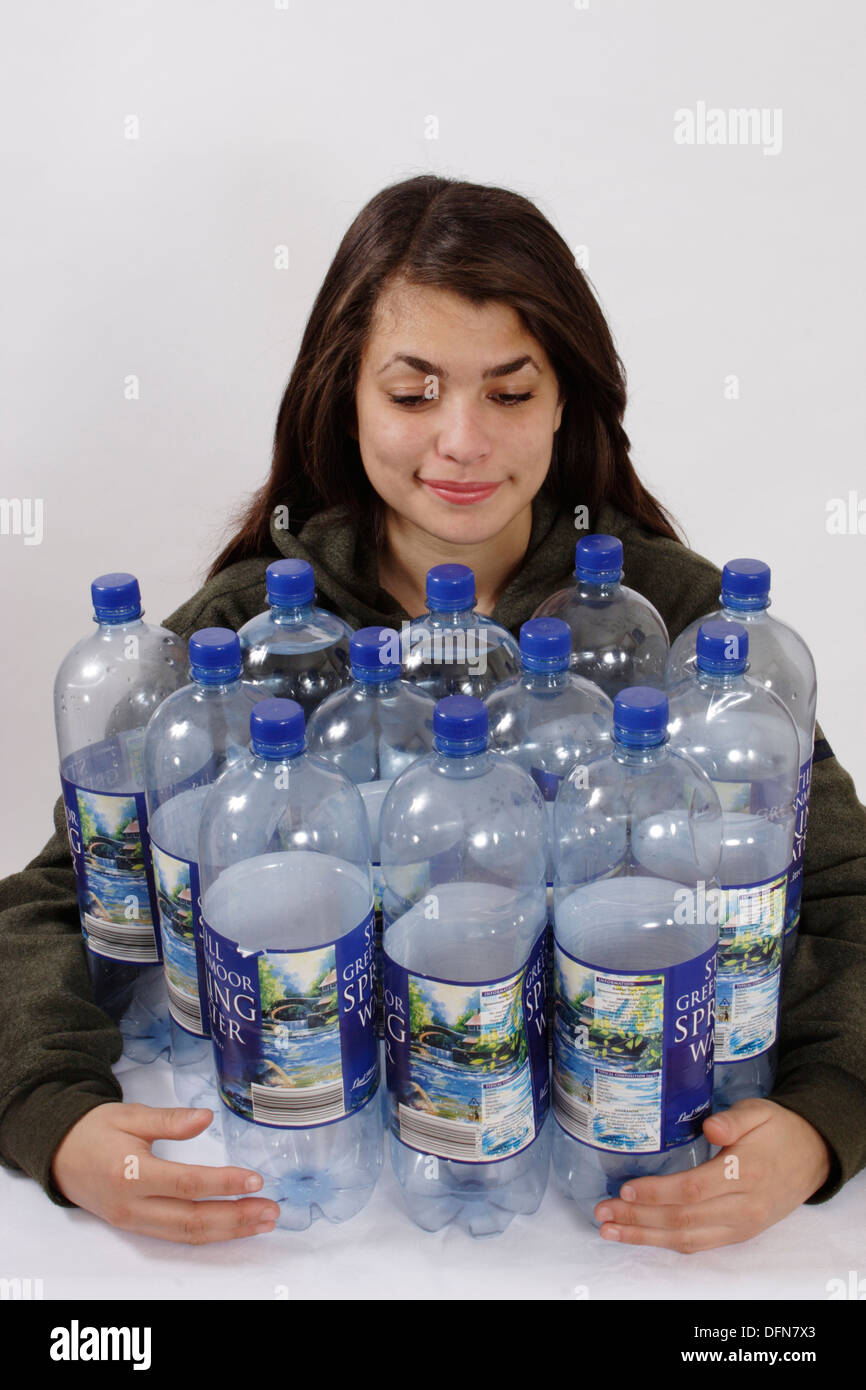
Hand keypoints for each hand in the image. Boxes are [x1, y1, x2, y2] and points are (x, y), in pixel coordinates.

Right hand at [51, 1103, 280, 1243]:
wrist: (59, 1153)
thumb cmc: (95, 1130)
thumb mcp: (130, 1115)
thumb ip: (170, 1120)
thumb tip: (206, 1117)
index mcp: (131, 1173)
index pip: (186, 1185)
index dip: (223, 1184)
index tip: (255, 1179)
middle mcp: (132, 1205)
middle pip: (191, 1220)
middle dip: (235, 1218)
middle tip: (270, 1210)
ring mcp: (133, 1221)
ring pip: (186, 1234)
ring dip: (228, 1231)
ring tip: (262, 1222)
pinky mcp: (135, 1227)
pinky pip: (176, 1236)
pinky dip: (208, 1234)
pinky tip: (232, 1227)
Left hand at [593, 1098, 832, 1252]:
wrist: (813, 1156)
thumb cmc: (778, 1129)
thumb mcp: (759, 1111)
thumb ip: (735, 1119)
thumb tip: (710, 1127)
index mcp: (745, 1173)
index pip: (692, 1190)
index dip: (656, 1193)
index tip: (625, 1189)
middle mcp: (742, 1207)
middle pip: (682, 1219)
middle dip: (638, 1219)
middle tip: (602, 1213)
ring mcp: (741, 1225)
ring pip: (687, 1238)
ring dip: (645, 1237)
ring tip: (610, 1231)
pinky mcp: (739, 1234)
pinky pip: (699, 1244)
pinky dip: (666, 1243)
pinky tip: (640, 1236)